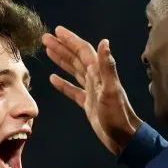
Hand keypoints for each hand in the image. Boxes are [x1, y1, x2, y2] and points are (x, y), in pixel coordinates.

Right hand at [44, 26, 142, 155]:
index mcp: (99, 72)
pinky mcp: (87, 102)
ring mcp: (91, 90)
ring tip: (47, 51)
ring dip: (61, 60)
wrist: (122, 137)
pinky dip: (63, 83)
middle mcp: (95, 78)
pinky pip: (72, 89)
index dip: (70, 40)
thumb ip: (107, 66)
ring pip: (73, 70)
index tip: (56, 31)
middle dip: (61, 47)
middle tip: (45, 38)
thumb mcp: (111, 90)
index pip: (83, 51)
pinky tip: (53, 78)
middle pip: (76, 58)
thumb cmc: (117, 114)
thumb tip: (104, 42)